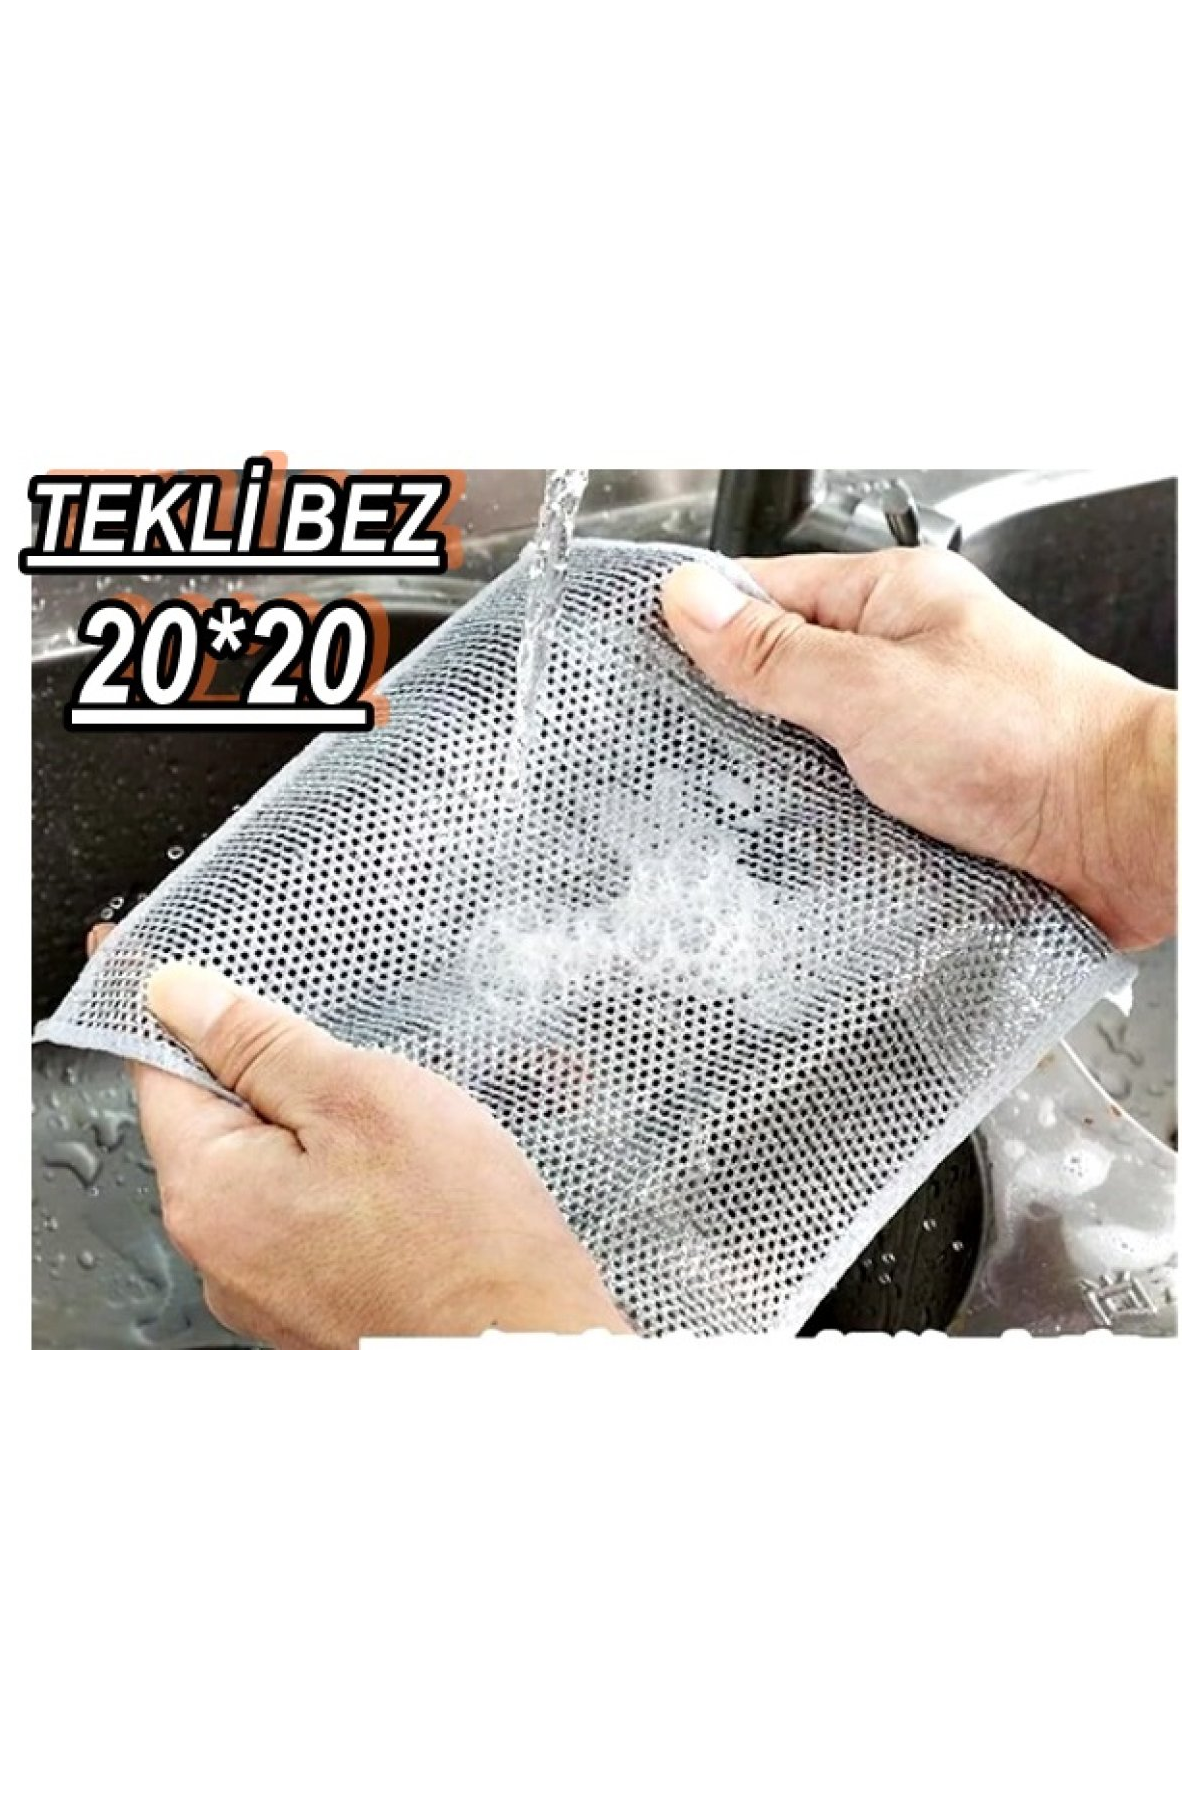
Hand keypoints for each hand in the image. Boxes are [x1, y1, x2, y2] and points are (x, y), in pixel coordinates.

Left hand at [111, 961, 628, 1345]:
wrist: (530, 1352)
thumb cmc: (460, 1236)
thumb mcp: (360, 1097)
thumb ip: (259, 1044)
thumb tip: (179, 998)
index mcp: (210, 1191)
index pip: (158, 1069)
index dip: (172, 1006)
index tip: (173, 965)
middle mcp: (219, 1254)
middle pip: (220, 1121)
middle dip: (279, 1073)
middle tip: (359, 1058)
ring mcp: (266, 1290)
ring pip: (275, 1170)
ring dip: (327, 1132)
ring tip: (411, 1132)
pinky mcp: (315, 1307)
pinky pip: (311, 1218)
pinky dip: (351, 1185)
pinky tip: (418, 1183)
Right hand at [662, 549, 1175, 949]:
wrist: (1122, 834)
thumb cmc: (1030, 743)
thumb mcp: (870, 688)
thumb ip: (775, 651)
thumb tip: (690, 602)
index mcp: (891, 598)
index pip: (761, 592)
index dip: (699, 628)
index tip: (643, 666)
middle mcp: (904, 656)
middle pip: (782, 675)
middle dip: (740, 718)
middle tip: (697, 755)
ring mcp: (917, 725)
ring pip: (811, 744)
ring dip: (786, 779)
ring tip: (756, 805)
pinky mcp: (931, 793)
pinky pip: (848, 797)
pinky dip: (825, 820)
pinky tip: (805, 840)